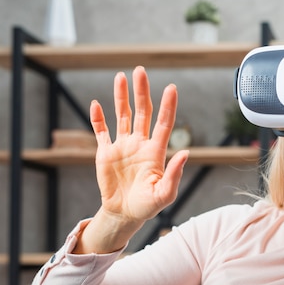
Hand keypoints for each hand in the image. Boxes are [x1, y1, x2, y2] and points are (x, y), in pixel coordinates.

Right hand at [90, 66, 188, 224]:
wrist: (125, 214)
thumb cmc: (148, 205)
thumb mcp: (165, 193)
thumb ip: (174, 174)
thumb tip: (186, 153)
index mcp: (156, 152)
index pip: (164, 123)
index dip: (168, 106)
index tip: (172, 88)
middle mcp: (140, 144)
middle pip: (142, 112)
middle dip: (141, 92)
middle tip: (140, 71)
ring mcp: (122, 146)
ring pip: (122, 115)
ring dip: (121, 97)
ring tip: (121, 77)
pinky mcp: (105, 152)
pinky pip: (101, 131)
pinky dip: (97, 118)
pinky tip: (95, 103)